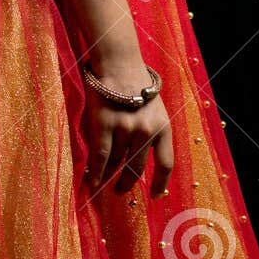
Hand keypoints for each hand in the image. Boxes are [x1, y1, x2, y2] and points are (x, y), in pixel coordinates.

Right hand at [83, 62, 173, 198]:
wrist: (118, 63)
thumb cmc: (136, 83)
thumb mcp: (154, 108)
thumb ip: (152, 131)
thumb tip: (139, 158)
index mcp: (163, 127)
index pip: (165, 164)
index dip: (160, 183)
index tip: (155, 196)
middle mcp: (146, 131)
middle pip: (137, 168)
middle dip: (127, 183)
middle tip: (120, 191)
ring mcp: (125, 129)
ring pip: (115, 162)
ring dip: (108, 175)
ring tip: (103, 183)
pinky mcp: (104, 125)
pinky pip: (100, 157)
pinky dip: (96, 172)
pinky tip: (93, 182)